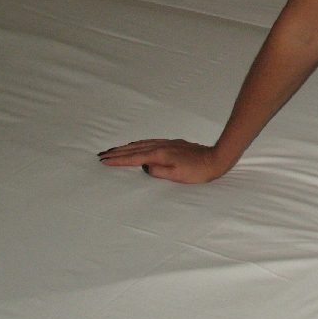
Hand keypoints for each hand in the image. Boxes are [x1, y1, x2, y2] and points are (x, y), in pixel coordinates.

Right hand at [97, 139, 228, 183]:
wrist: (215, 158)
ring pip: (141, 144)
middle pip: (134, 149)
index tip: (104, 161)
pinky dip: (138, 144)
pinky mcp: (172, 143)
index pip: (134, 158)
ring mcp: (167, 144)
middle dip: (118, 152)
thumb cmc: (198, 171)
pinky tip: (137, 145)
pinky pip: (149, 142)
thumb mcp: (177, 176)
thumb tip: (144, 167)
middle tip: (102, 155)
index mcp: (160, 155)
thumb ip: (158, 172)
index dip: (118, 160)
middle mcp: (161, 147)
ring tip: (115, 150)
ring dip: (126, 148)